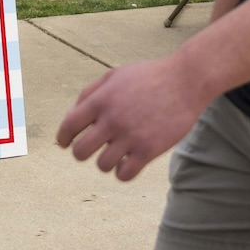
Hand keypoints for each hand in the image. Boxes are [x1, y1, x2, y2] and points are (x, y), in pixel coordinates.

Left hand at [55, 54, 211, 181]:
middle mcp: (112, 119)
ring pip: (102, 166)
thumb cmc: (149, 77)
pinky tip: (129, 162)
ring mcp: (131, 136)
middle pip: (81, 152)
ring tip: (115, 153)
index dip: (63, 138)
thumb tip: (72, 116)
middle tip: (92, 149)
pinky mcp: (149, 150)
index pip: (68, 127)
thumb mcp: (115, 76)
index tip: (66, 144)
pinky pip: (124, 174)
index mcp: (100, 100)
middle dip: (82, 153)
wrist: (186, 80)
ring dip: (106, 162)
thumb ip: (90, 93)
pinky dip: (123, 172)